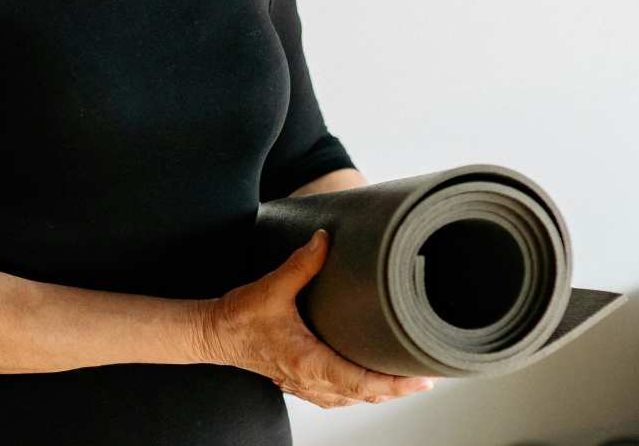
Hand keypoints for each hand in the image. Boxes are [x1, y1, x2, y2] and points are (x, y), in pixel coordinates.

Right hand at [198, 229, 436, 408]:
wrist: (213, 334)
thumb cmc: (239, 316)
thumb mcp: (271, 287)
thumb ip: (301, 264)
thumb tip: (324, 240)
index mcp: (308, 361)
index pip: (361, 382)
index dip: (395, 384)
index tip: (421, 380)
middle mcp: (310, 380)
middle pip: (365, 395)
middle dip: (397, 388)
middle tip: (426, 376)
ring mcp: (305, 386)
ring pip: (353, 399)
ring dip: (380, 392)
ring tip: (406, 379)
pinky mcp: (300, 383)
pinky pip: (338, 397)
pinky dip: (359, 393)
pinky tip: (370, 385)